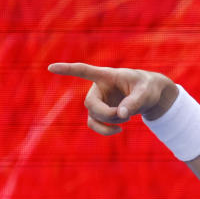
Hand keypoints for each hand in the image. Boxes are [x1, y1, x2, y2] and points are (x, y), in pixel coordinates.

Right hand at [47, 62, 178, 135]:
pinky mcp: (101, 113)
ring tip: (126, 119)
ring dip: (108, 122)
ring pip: (92, 116)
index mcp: (106, 76)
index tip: (50, 68)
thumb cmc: (147, 88)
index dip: (67, 70)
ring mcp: (98, 101)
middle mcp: (98, 88)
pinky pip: (94, 124)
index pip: (84, 71)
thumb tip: (121, 115)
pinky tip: (119, 129)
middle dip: (107, 114)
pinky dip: (106, 130)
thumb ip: (134, 102)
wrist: (149, 96)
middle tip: (125, 116)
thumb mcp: (145, 93)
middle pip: (91, 104)